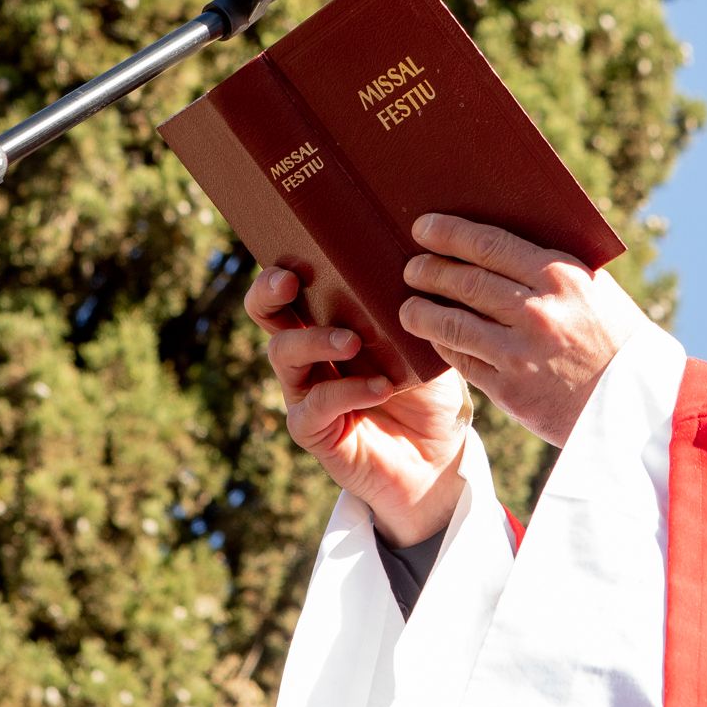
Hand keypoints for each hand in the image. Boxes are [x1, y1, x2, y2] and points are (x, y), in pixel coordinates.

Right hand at [246, 266, 469, 544]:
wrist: (440, 456)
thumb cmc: (430, 390)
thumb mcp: (427, 343)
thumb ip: (413, 312)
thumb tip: (421, 269)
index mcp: (329, 321)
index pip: (293, 287)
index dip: (283, 266)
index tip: (296, 251)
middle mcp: (308, 352)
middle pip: (265, 313)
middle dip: (269, 292)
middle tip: (290, 282)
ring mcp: (306, 391)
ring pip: (283, 353)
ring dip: (316, 340)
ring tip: (352, 341)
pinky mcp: (314, 430)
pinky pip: (316, 405)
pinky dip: (347, 391)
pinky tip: (380, 387)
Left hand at [397, 214, 659, 446]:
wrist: (637, 405)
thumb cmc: (615, 338)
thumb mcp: (595, 289)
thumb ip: (551, 266)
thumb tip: (495, 239)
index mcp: (562, 276)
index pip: (489, 244)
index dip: (449, 233)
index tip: (423, 227)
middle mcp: (539, 311)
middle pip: (464, 280)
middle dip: (428, 270)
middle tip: (411, 267)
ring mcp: (522, 352)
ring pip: (451, 322)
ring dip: (420, 311)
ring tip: (408, 306)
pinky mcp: (510, 389)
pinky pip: (461, 359)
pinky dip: (442, 345)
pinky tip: (435, 337)